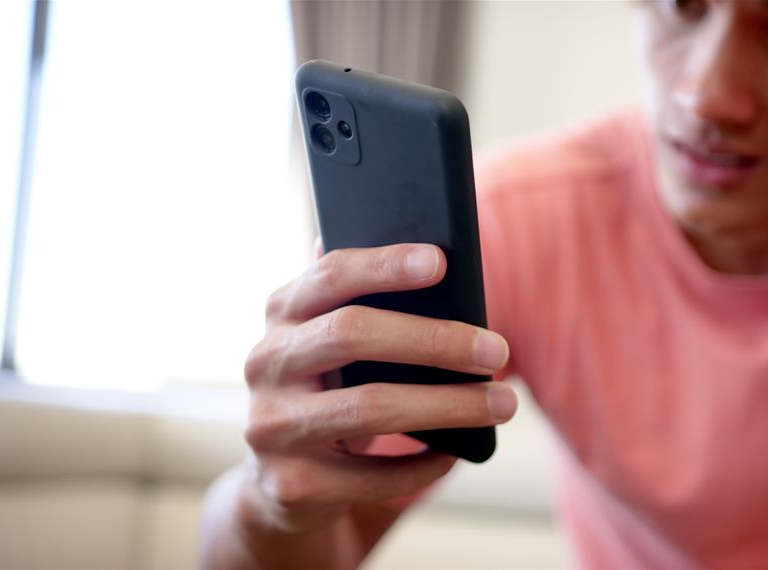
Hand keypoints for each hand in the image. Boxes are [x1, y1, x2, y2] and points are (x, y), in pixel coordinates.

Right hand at [240, 240, 515, 532]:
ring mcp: (272, 427)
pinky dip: (424, 465)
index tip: (441, 261)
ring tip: (502, 403)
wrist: (280, 482)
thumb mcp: (336, 344)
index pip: (331, 274)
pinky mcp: (291, 485)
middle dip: (434, 340)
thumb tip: (439, 258)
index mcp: (283, 313)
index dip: (384, 266)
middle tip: (496, 350)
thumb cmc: (333, 391)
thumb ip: (367, 302)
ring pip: (369, 408)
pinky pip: (373, 475)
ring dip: (448, 405)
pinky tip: (456, 453)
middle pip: (351, 334)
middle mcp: (265, 363)